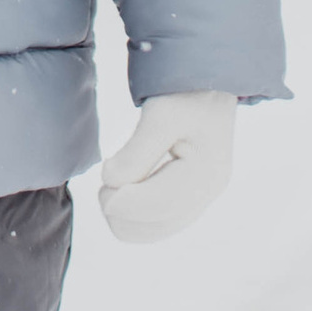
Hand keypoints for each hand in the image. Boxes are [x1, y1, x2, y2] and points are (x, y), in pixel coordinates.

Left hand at [97, 90, 234, 244]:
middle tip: (107, 176)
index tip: (102, 183)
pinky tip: (126, 186)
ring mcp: (201, 197)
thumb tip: (111, 183)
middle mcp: (208, 192)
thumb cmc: (186, 91)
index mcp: (208, 172)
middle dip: (121, 209)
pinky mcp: (189, 197)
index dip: (124, 201)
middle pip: (153, 227)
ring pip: (151, 231)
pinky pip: (155, 223)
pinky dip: (133, 213)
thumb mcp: (161, 114)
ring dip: (124, 214)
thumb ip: (137, 152)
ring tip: (115, 180)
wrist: (208, 79)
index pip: (159, 205)